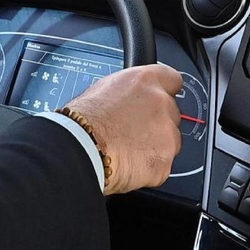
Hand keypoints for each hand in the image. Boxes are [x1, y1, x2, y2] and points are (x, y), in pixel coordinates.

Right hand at [64, 64, 182, 194]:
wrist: (77, 150)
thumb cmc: (79, 122)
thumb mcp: (100, 91)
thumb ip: (127, 93)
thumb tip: (129, 100)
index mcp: (145, 81)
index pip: (172, 80)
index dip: (163, 92)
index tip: (156, 102)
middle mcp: (161, 103)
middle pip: (171, 114)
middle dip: (157, 124)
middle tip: (132, 133)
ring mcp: (167, 134)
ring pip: (169, 141)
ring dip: (154, 147)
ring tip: (126, 152)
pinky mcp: (164, 161)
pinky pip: (161, 166)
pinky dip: (148, 169)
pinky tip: (127, 165)